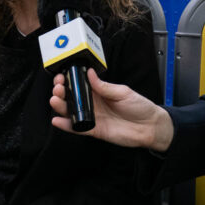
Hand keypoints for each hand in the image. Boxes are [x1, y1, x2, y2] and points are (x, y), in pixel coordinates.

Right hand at [50, 68, 173, 151]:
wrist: (149, 127)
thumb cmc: (139, 106)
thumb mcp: (123, 92)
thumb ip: (104, 86)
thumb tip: (89, 73)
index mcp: (99, 91)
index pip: (79, 84)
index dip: (69, 80)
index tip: (62, 76)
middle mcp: (93, 104)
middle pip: (72, 97)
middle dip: (61, 91)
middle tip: (58, 88)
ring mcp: (92, 117)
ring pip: (71, 112)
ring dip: (61, 106)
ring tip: (55, 100)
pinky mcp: (94, 130)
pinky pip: (77, 128)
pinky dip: (66, 125)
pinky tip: (57, 121)